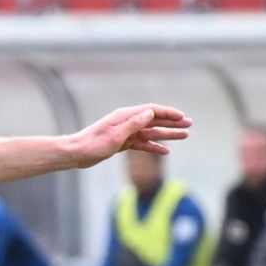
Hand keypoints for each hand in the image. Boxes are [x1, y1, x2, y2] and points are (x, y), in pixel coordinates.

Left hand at [65, 105, 192, 166]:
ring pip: (151, 133)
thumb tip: (150, 113)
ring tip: (184, 136)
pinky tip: (165, 151)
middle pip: (155, 121)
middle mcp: (127, 122)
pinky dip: (153, 147)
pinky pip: (142, 144)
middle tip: (190, 125)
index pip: (152, 111)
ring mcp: (125, 133)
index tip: (182, 117)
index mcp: (126, 116)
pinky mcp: (122, 144)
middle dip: (173, 123)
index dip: (168, 113)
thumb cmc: (93, 144)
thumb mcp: (115, 135)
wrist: (76, 153)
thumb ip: (134, 124)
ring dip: (167, 134)